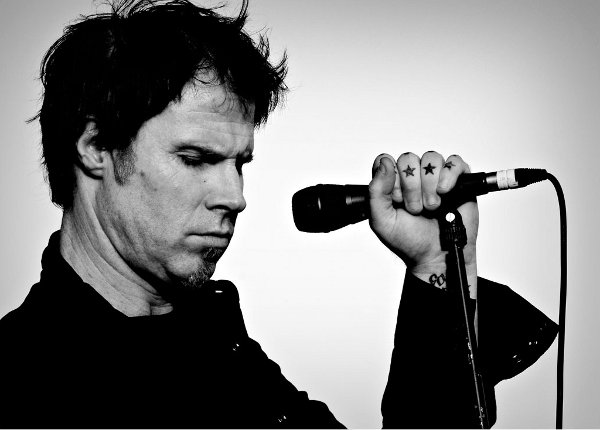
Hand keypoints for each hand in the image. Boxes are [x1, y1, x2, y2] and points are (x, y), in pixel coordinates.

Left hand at [368, 151, 478, 294]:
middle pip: (409, 158)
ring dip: (430, 185)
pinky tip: (445, 193)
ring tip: (432, 206)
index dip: (391, 178)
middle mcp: (414, 177)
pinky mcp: (459, 181)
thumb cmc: (410, 241)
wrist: (437, 256)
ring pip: (431, 158)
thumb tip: (384, 161)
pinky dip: (449, 175)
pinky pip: (455, 162)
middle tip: (415, 209)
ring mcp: (436, 178)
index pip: (387, 161)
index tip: (396, 199)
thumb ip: (376, 191)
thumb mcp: (382, 220)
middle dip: (411, 187)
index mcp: (393, 184)